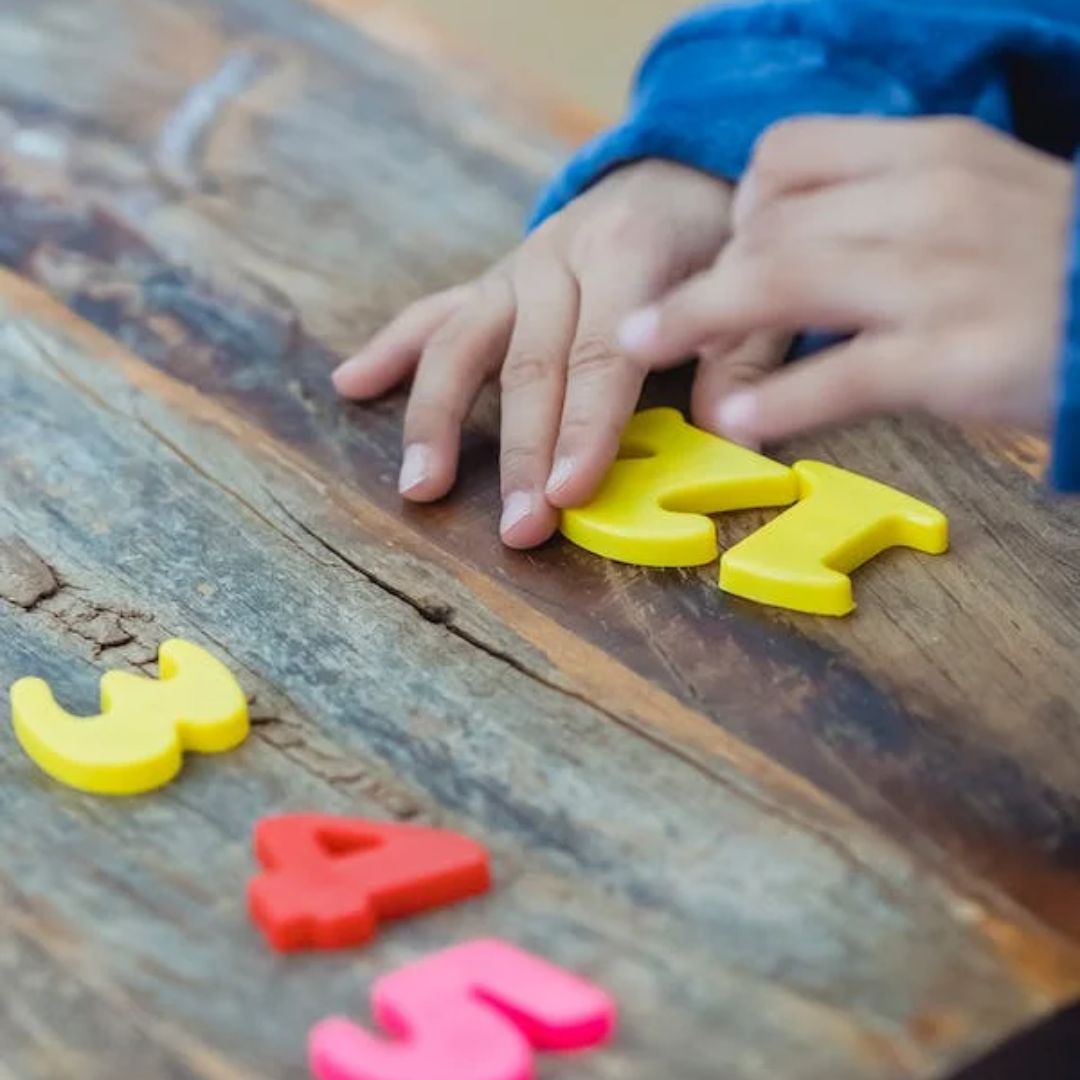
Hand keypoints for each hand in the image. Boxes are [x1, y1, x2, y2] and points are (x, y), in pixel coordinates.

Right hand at [333, 160, 788, 547]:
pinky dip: (392, 348)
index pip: (601, 353)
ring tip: (420, 487)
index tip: (570, 494)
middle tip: (519, 530)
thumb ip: (743, 352)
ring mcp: (513, 270)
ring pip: (463, 343)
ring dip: (436, 417)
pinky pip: (434, 314)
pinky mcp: (491, 283)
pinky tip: (351, 384)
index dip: (585, 426)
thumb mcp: (755, 282)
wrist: (677, 165)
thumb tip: (721, 430)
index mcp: (627, 252)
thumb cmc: (720, 238)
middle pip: (529, 364)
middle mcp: (556, 258)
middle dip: (521, 452)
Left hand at [619, 117, 1075, 445]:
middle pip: (768, 223)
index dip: (738, 206)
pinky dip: (779, 401)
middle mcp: (928, 200)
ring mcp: (942, 278)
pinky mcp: (957, 358)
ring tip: (641, 350)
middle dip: (705, 278)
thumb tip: (799, 243)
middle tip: (664, 325)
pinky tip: (736, 422)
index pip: (787, 152)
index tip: (726, 254)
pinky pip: (843, 374)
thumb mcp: (983, 201)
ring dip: (698, 319)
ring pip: (783, 280)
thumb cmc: (1059, 268)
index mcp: (930, 152)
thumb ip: (891, 210)